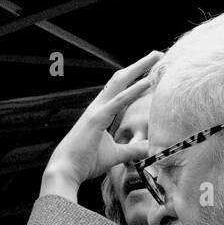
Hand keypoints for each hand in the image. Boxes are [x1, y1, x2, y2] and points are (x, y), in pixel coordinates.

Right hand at [41, 51, 162, 199]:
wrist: (66, 170)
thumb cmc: (86, 162)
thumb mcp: (115, 155)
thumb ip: (132, 150)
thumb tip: (148, 148)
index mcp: (101, 112)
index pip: (120, 89)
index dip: (135, 77)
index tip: (151, 68)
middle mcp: (99, 106)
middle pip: (121, 79)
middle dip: (139, 65)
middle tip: (157, 53)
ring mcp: (97, 110)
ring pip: (120, 82)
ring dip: (139, 68)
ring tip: (156, 57)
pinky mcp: (97, 119)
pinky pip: (119, 101)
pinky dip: (134, 90)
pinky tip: (147, 82)